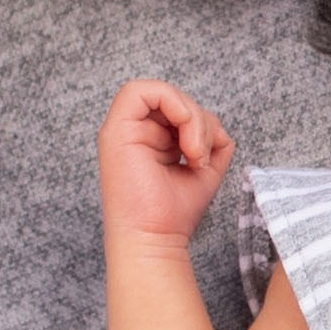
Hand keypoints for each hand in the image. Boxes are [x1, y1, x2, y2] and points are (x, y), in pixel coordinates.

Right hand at [98, 78, 236, 244]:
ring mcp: (123, 129)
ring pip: (165, 93)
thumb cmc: (174, 212)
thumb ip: (212, 139)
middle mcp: (136, 131)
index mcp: (154, 138)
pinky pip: (140, 91)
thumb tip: (215, 127)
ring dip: (192, 119)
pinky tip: (184, 137)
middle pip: (176, 99)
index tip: (202, 153)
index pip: (180, 108)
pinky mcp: (115, 131)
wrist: (155, 238)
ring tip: (194, 155)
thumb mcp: (204, 166)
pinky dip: (174, 104)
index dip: (198, 120)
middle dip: (200, 121)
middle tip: (199, 155)